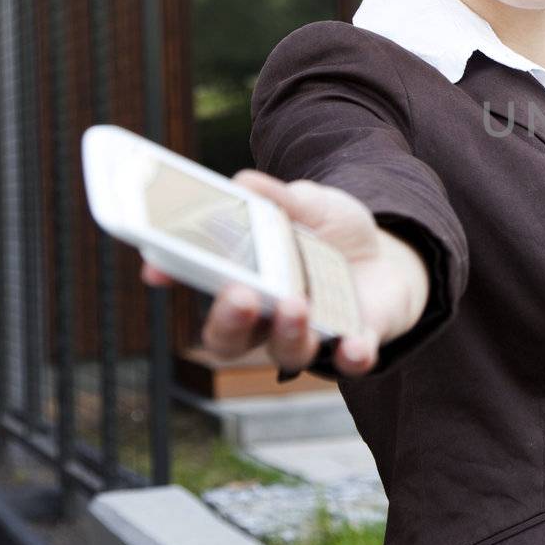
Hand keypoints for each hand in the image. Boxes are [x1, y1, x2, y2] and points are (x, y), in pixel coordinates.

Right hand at [140, 169, 428, 376]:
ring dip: (287, 332)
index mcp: (242, 276)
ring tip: (294, 303)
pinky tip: (354, 345)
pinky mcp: (355, 343)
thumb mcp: (306, 203)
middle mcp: (266, 316)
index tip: (157, 268)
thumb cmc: (328, 232)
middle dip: (228, 318)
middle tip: (238, 294)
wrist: (387, 257)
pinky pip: (349, 360)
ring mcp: (311, 333)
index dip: (174, 274)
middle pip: (230, 335)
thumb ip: (277, 198)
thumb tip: (243, 183)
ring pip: (286, 351)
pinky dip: (351, 355)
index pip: (197, 282)